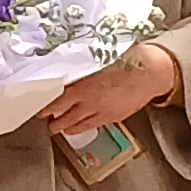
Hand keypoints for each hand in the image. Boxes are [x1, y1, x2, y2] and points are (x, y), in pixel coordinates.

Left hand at [43, 42, 175, 140]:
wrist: (149, 73)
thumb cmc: (125, 60)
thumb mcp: (98, 60)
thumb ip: (81, 69)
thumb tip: (65, 69)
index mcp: (83, 87)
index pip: (59, 101)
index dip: (48, 108)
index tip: (40, 111)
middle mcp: (90, 102)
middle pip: (67, 117)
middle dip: (55, 123)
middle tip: (48, 124)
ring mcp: (102, 112)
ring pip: (80, 125)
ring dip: (68, 128)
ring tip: (60, 129)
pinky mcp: (114, 117)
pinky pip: (95, 125)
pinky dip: (85, 127)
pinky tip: (81, 127)